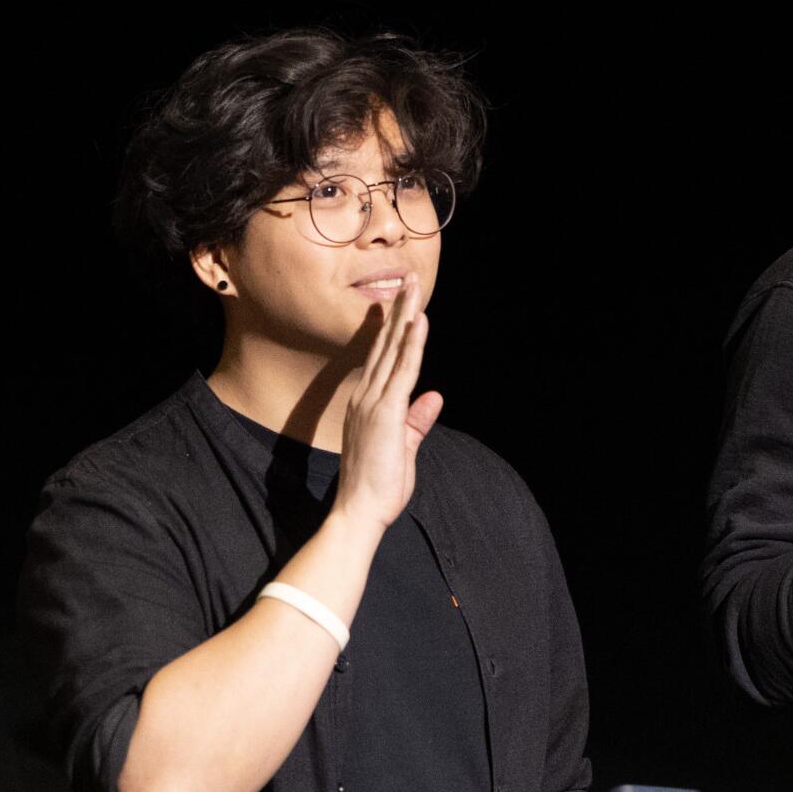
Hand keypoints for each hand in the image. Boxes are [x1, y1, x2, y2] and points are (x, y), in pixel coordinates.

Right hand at [335, 274, 443, 531]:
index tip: (402, 305)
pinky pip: (402, 371)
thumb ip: (416, 422)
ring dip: (405, 318)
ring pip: (392, 351)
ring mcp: (374, 402)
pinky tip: (417, 323)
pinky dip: (411, 345)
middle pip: (384, 346)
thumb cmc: (377, 486)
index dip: (392, 330)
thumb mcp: (402, 448)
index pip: (382, 359)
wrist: (359, 510)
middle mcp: (367, 397)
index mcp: (369, 405)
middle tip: (406, 280)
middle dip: (397, 312)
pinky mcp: (385, 412)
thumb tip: (433, 397)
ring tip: (413, 288)